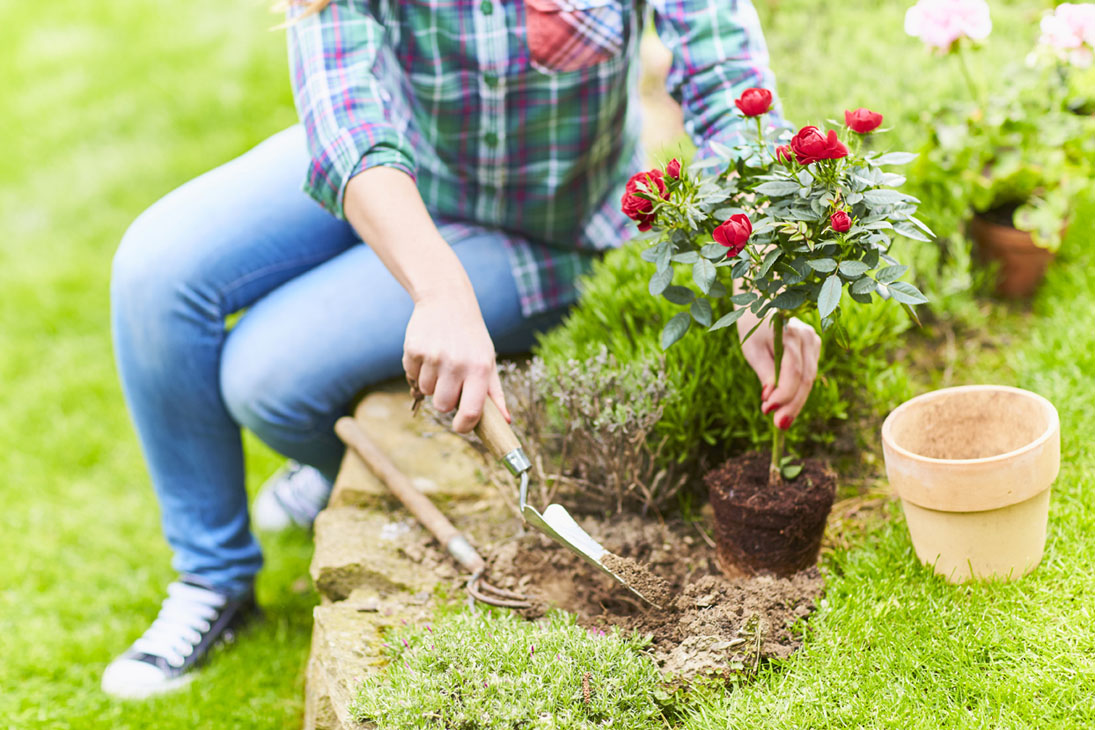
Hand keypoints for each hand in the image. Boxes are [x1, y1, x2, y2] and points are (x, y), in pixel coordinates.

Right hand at [402, 287, 509, 433]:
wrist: (447, 300)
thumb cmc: (472, 337)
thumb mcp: (488, 360)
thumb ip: (495, 393)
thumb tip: (505, 421)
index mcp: (480, 369)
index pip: (471, 412)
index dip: (464, 426)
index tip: (461, 425)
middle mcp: (457, 363)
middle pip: (443, 406)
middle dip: (445, 399)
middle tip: (451, 380)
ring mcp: (433, 356)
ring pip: (426, 391)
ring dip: (431, 382)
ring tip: (441, 361)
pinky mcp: (414, 350)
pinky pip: (411, 375)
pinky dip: (418, 370)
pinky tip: (428, 353)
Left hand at [737, 311, 820, 429]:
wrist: (761, 305)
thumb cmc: (753, 328)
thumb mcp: (752, 349)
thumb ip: (763, 371)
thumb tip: (770, 397)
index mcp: (790, 334)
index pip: (793, 372)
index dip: (783, 395)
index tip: (768, 410)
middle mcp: (808, 337)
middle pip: (805, 379)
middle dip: (792, 405)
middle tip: (779, 425)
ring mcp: (814, 342)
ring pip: (809, 379)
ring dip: (796, 402)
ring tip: (782, 421)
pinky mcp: (814, 347)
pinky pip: (808, 374)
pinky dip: (798, 391)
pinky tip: (787, 404)